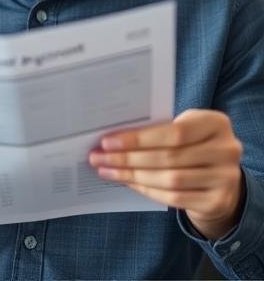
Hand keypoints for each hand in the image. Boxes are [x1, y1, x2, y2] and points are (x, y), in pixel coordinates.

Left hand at [89, 109, 244, 238]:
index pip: (174, 132)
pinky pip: (174, 198)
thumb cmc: (192, 145)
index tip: (106, 142)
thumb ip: (158, 130)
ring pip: (170, 179)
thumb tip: (111, 139)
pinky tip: (127, 182)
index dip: (138, 139)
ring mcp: (226, 178)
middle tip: (98, 158)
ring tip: (106, 170)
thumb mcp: (183, 129)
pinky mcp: (217, 201)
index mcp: (216, 123)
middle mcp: (227, 150)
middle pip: (168, 157)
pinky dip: (146, 190)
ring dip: (132, 175)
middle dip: (127, 158)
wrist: (221, 178)